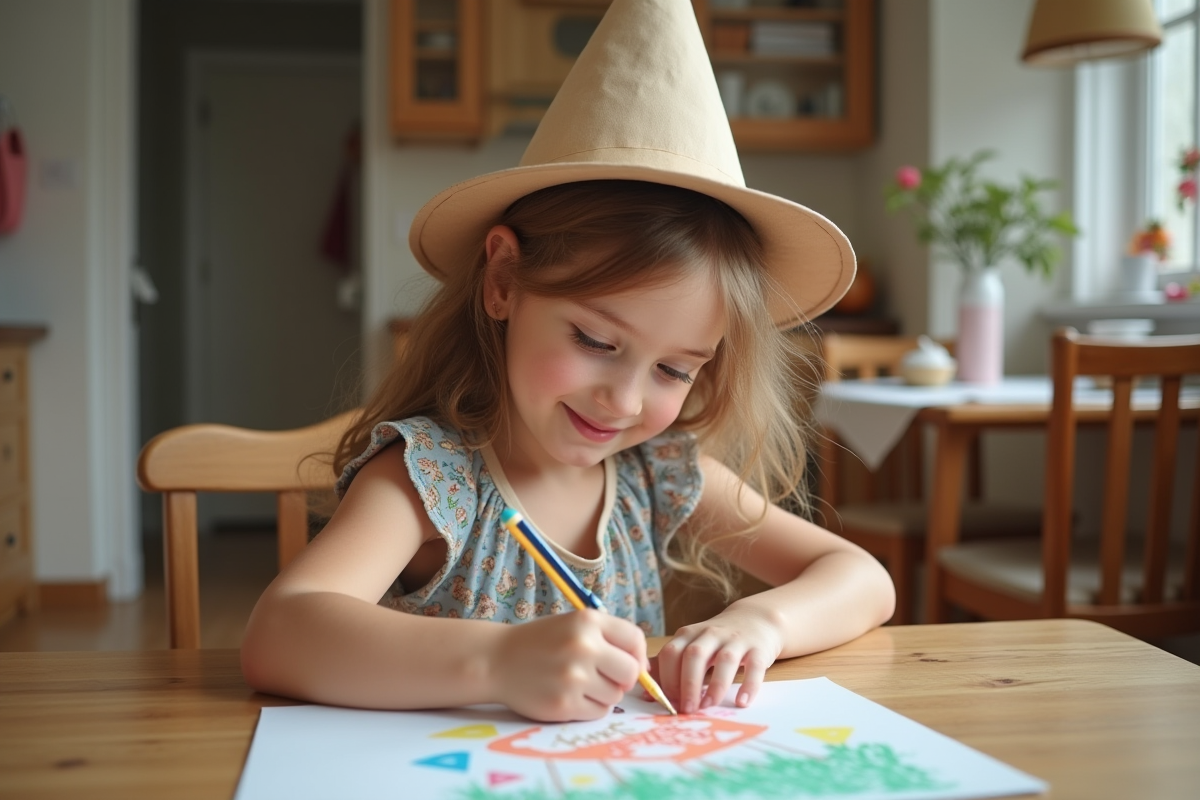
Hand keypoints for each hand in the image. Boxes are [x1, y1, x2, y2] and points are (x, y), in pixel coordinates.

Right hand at [489, 609, 646, 721]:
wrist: (496, 660)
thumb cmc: (541, 642)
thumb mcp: (574, 625)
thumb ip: (609, 639)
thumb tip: (645, 669)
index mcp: (587, 621)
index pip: (635, 640)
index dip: (637, 655)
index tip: (626, 662)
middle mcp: (583, 646)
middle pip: (630, 672)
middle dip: (622, 677)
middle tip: (602, 676)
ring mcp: (574, 677)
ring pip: (615, 695)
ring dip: (603, 694)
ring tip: (578, 683)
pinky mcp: (564, 704)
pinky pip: (598, 712)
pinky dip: (589, 707)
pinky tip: (569, 695)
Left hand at [653, 605, 782, 713]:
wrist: (755, 620)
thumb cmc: (716, 641)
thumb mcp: (691, 646)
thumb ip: (669, 668)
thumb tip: (645, 695)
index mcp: (689, 634)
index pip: (671, 652)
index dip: (667, 678)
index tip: (667, 701)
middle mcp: (711, 634)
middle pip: (694, 655)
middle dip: (687, 684)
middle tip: (686, 709)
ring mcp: (736, 640)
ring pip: (724, 660)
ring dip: (715, 686)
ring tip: (708, 707)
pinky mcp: (759, 649)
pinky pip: (754, 666)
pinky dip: (748, 685)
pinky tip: (741, 702)